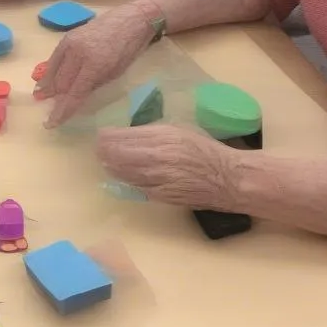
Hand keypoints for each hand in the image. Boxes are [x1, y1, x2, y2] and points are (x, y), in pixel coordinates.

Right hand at [35, 5, 154, 127]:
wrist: (130, 20)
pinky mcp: (67, 36)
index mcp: (95, 65)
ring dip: (47, 85)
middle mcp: (78, 54)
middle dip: (55, 99)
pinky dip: (49, 69)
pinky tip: (44, 78)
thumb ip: (93, 84)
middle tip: (49, 111)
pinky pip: (55, 57)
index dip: (62, 110)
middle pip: (61, 83)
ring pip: (54, 70)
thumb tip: (75, 95)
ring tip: (39, 95)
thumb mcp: (115, 72)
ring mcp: (70, 43)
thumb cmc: (129, 49)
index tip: (52, 123)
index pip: (74, 93)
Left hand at [97, 124, 239, 209]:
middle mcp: (157, 159)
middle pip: (117, 156)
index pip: (123, 137)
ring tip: (105, 159)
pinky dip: (124, 179)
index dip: (107, 136)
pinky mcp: (160, 196)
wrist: (228, 179)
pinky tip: (120, 174)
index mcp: (162, 138)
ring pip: (122, 173)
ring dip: (110, 165)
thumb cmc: (205, 148)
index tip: (101, 133)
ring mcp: (157, 180)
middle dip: (104, 150)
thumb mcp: (178, 129)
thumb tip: (128, 133)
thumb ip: (152, 131)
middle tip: (99, 146)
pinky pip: (134, 186)